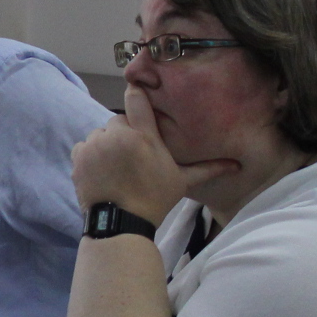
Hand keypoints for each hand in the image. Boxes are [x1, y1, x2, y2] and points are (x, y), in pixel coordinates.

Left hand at [72, 84, 236, 220]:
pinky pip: (85, 146)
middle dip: (125, 133)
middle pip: (118, 120)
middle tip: (133, 156)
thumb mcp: (182, 181)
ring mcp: (96, 146)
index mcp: (144, 136)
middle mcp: (118, 135)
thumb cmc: (154, 200)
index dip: (136, 94)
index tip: (137, 94)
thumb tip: (237, 165)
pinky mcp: (79, 157)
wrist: (121, 223)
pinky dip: (91, 156)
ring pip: (100, 134)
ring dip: (107, 144)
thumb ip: (207, 168)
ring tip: (117, 167)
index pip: (136, 98)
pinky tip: (103, 171)